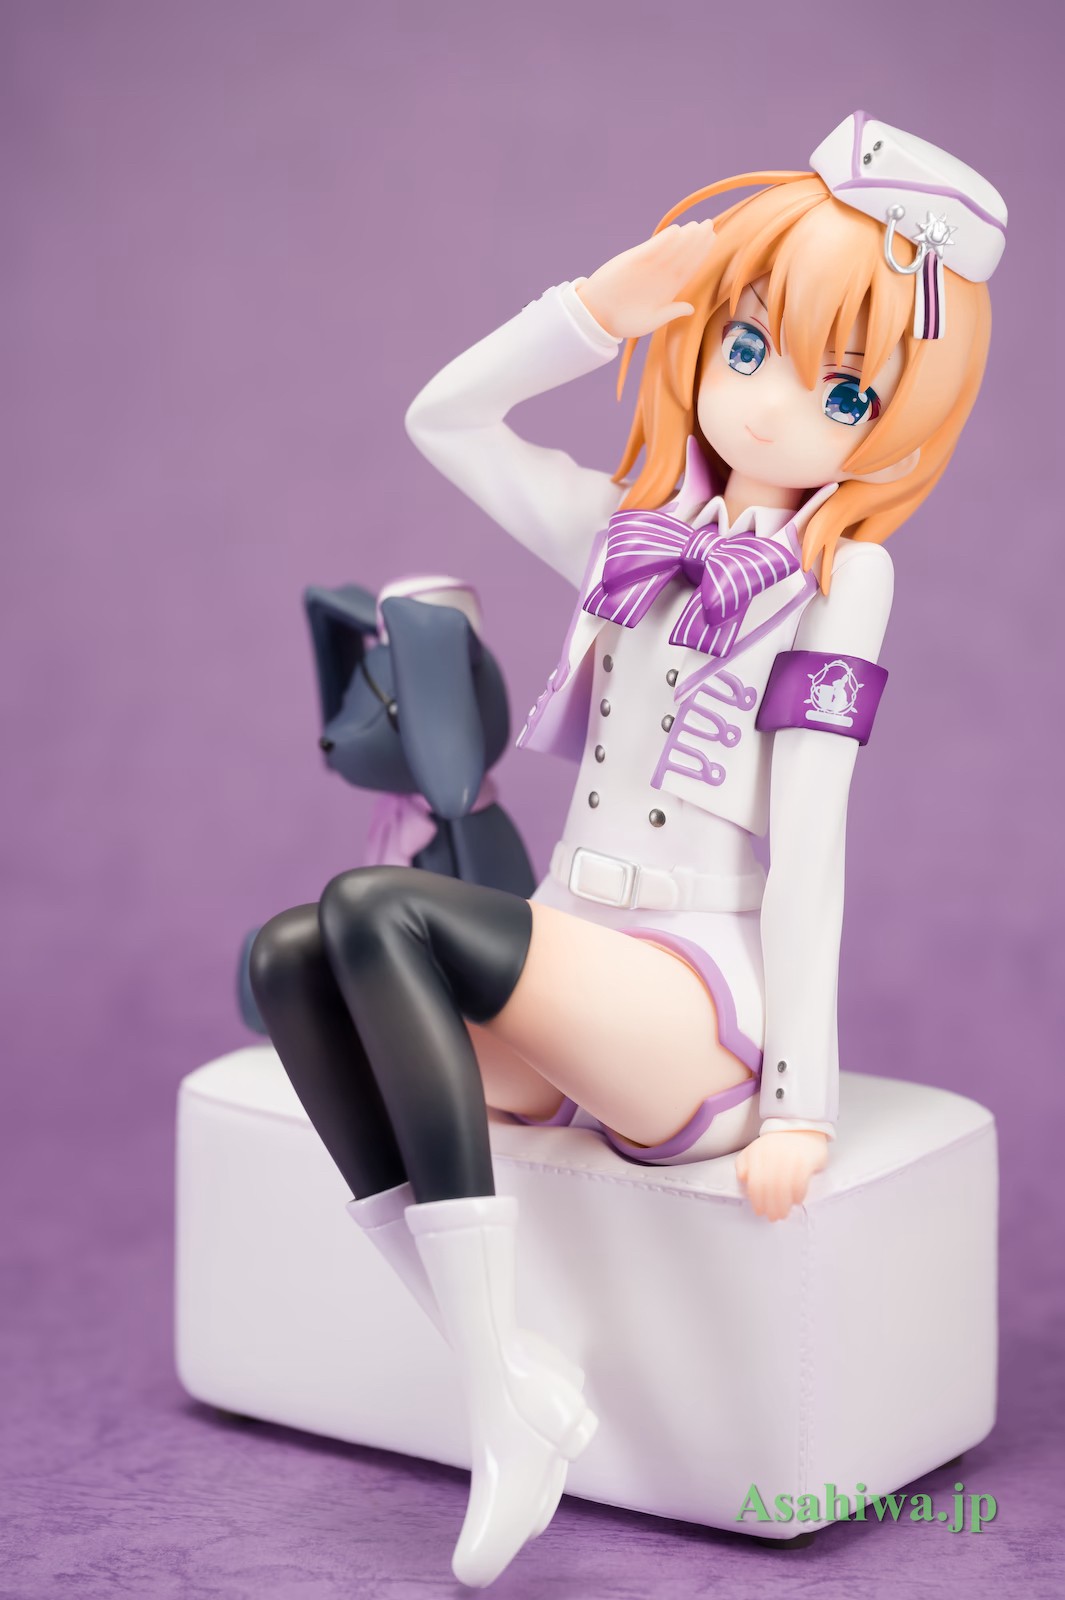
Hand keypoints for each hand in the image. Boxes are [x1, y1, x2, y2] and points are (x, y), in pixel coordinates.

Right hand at [576, 220, 713, 340]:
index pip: (688, 267)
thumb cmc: (624, 322)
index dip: (700, 254)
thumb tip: (691, 308)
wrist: (597, 317)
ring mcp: (646, 266)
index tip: (711, 240)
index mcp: (668, 288)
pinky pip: (650, 249)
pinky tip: (676, 231)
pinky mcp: (631, 261)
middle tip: (708, 226)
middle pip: (682, 255)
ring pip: (669, 249)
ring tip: (697, 225)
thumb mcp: (651, 321)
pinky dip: (663, 240)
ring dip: (684, 237)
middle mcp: (659, 274)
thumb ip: (670, 312)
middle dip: (696, 240)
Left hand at [735, 1131, 828, 1221]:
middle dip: (770, 1207)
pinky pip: (800, 1184)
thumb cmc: (777, 1143)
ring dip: (783, 1205)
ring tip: (783, 1213)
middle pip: (769, 1188)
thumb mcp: (755, 1148)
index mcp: (757, 1153)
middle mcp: (772, 1155)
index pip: (755, 1183)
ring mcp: (789, 1158)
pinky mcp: (805, 1160)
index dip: (756, 1200)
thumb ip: (745, 1162)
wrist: (800, 1124)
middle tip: (773, 1217)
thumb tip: (743, 1178)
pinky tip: (796, 1200)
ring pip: (783, 1188)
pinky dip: (797, 1196)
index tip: (759, 1211)